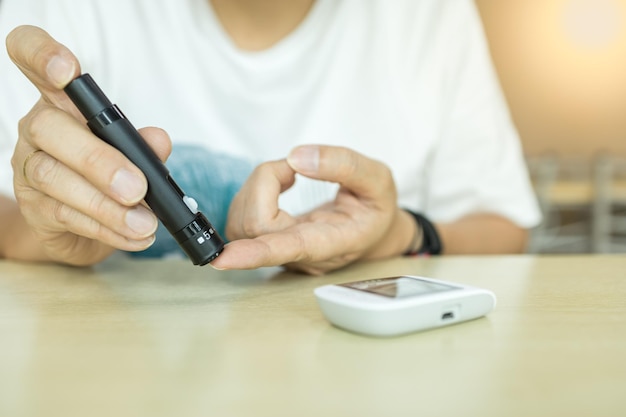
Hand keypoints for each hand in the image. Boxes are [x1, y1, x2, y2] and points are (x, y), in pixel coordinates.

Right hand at [6, 25, 170, 264]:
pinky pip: (66, 217)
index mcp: (61, 102)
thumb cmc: (109, 175)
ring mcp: (29, 170)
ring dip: (106, 205)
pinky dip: (107, 229)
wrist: (86, 226)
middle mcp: (37, 130)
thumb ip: (144, 145)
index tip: (66, 68)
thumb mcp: (132, 155)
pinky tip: (135, 237)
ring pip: (55, 179)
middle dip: (97, 160)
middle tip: (137, 188)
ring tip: (146, 223)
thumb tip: (159, 140)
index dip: (40, 54)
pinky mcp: (35, 209)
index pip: (30, 58)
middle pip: (49, 129)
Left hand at [212, 145, 413, 274]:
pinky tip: (277, 185)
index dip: (256, 252)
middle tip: (292, 166)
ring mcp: (284, 254)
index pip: (290, 249)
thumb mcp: (378, 179)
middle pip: (256, 226)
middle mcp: (302, 256)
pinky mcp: (270, 245)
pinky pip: (243, 221)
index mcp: (333, 241)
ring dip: (256, 187)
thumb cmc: (376, 207)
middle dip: (263, 182)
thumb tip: (297, 157)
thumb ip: (344, 164)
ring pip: (243, 223)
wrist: (375, 231)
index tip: (224, 258)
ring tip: (288, 174)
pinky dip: (253, 192)